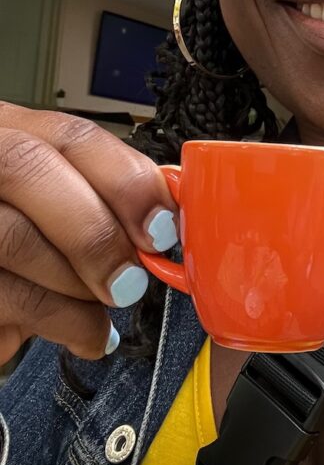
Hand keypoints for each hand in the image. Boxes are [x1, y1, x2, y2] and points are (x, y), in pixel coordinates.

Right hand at [0, 103, 177, 362]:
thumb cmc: (19, 235)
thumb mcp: (56, 203)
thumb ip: (101, 194)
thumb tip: (166, 211)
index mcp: (9, 129)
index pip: (70, 134)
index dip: (125, 179)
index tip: (162, 226)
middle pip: (28, 170)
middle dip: (94, 232)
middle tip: (131, 280)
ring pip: (14, 237)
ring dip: (78, 286)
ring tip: (106, 308)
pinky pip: (6, 296)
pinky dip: (61, 323)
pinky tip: (87, 334)